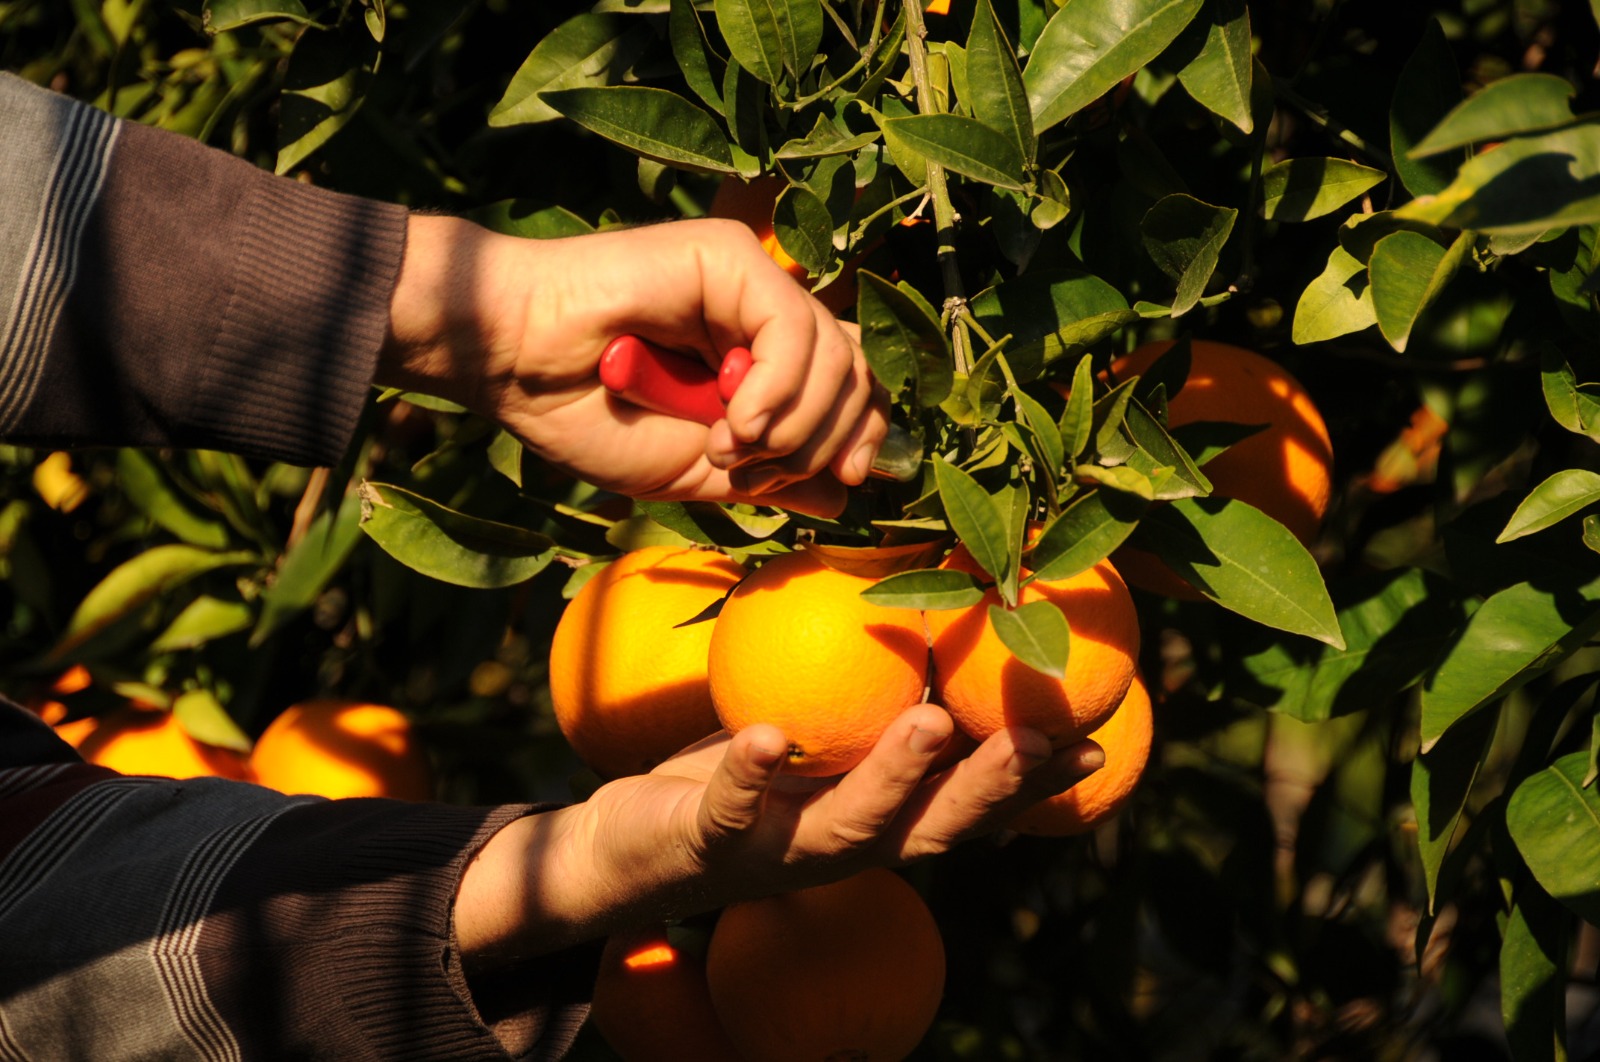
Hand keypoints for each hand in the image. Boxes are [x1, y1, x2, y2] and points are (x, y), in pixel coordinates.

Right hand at [377, 215, 887, 515]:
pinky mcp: (729, 257)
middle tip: (755, 472)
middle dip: (824, 439)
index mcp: (756, 359)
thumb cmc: (587, 416)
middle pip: (856, 370)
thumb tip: (846, 491)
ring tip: (728, 447)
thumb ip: (771, 476)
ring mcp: (748, 280)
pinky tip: (734, 420)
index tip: (845, 479)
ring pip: (835, 353)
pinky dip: (775, 389)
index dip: (862, 433)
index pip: (850, 387)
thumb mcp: (694, 469)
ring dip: (792, 423)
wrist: (515, 367)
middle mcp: (761, 313)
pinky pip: (793, 328)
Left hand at [453, 706, 1102, 964]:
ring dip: (894, 778)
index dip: (1033, 784)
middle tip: (1040, 739)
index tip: (1093, 740)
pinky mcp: (706, 845)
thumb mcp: (818, 735)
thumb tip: (931, 605)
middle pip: (933, 829)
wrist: (631, 849)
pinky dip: (748, 777)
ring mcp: (776, 853)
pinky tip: (767, 736)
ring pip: (850, 828)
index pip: (970, 807)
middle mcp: (842, 848)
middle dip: (990, 788)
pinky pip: (729, 811)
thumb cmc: (742, 778)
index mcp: (878, 820)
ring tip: (931, 720)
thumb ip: (874, 697)